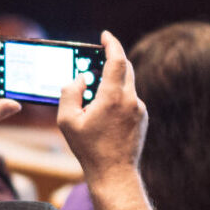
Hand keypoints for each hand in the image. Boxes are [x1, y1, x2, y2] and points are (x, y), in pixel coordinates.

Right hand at [57, 30, 145, 183]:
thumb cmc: (89, 149)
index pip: (117, 59)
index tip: (105, 35)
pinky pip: (129, 98)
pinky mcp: (143, 118)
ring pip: (127, 84)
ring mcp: (140, 109)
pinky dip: (117, 97)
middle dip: (111, 60)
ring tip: (93, 96)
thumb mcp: (67, 121)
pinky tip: (103, 113)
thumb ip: (70, 93)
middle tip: (95, 60)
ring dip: (111, 82)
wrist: (114, 174)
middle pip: (125, 68)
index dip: (111, 43)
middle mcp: (131, 100)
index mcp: (113, 97)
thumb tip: (79, 79)